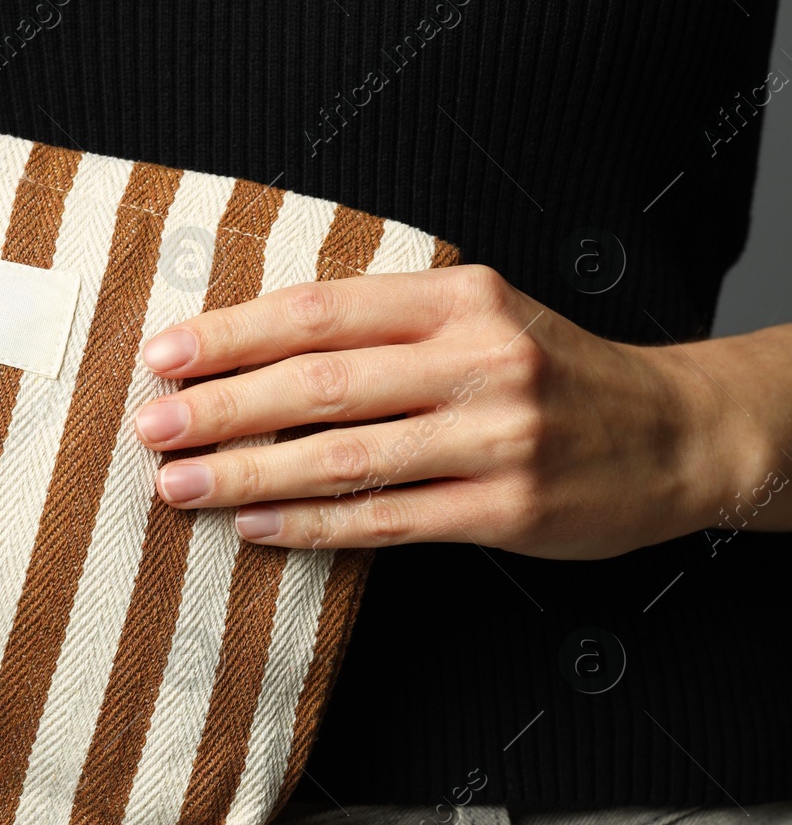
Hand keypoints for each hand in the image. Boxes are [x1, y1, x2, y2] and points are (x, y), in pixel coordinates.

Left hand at [132, 264, 760, 559]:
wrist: (673, 433)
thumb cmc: (549, 371)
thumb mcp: (479, 316)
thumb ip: (383, 324)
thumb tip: (249, 350)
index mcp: (461, 298)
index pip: (321, 311)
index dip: (232, 334)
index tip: (163, 356)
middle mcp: (479, 359)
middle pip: (321, 384)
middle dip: (222, 407)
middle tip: (150, 426)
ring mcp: (495, 438)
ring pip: (344, 458)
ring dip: (248, 474)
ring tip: (177, 485)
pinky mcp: (505, 509)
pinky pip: (385, 520)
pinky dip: (311, 525)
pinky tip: (255, 527)